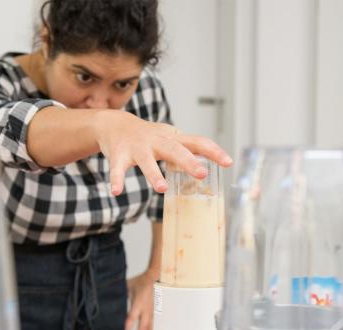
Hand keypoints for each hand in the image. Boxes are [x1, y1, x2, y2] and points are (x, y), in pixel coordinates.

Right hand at [95, 110, 232, 195]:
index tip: (228, 162)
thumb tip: (212, 159)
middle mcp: (157, 141)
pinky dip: (117, 180)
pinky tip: (116, 192)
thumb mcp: (170, 138)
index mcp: (172, 139)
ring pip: (146, 161)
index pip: (197, 142)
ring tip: (161, 188)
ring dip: (153, 174)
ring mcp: (138, 148)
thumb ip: (188, 148)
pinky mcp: (119, 155)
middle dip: (188, 161)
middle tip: (202, 174)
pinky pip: (117, 169)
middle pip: (175, 150)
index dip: (213, 151)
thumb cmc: (148, 135)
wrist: (114, 124)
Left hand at [124, 269, 156, 329]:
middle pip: (143, 329)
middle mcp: (146, 310)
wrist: (154, 278)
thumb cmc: (140, 282)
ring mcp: (152, 313)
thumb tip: (106, 300)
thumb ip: (119, 295)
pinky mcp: (155, 314)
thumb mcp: (127, 286)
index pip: (132, 319)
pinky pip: (153, 328)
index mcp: (138, 303)